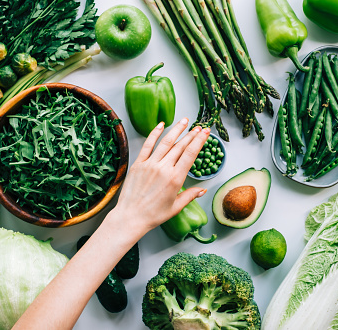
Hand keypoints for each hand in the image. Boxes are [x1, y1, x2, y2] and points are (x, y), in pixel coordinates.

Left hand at [109, 118, 209, 233]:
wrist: (131, 217)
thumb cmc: (153, 215)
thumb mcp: (176, 207)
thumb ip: (190, 195)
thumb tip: (202, 189)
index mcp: (175, 179)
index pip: (190, 154)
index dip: (199, 141)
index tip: (205, 132)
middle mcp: (163, 168)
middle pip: (180, 146)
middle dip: (191, 134)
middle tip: (199, 126)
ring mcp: (150, 164)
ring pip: (166, 142)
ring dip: (176, 130)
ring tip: (184, 121)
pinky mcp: (138, 164)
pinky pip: (147, 145)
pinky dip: (154, 134)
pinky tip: (161, 125)